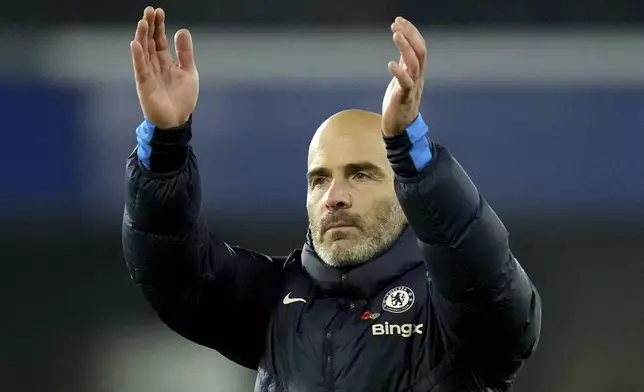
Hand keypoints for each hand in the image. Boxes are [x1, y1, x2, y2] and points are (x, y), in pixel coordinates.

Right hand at [131, 7, 198, 128]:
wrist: (177, 120)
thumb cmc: (182, 98)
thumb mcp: (189, 71)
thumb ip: (185, 52)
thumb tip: (182, 30)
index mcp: (165, 61)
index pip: (159, 39)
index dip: (159, 26)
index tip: (159, 11)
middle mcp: (154, 65)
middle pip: (149, 42)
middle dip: (149, 26)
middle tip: (149, 10)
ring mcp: (148, 74)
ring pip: (143, 52)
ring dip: (142, 37)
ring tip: (142, 22)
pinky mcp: (144, 85)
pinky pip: (140, 68)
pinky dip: (138, 57)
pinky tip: (136, 44)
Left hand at [381, 17, 426, 136]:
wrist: (400, 130)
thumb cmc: (399, 105)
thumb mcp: (401, 81)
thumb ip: (404, 65)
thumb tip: (401, 48)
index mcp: (417, 73)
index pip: (420, 48)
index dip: (411, 33)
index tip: (399, 21)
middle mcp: (418, 79)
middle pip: (420, 52)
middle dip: (410, 35)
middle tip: (397, 23)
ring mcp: (412, 89)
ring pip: (414, 65)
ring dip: (406, 48)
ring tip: (395, 34)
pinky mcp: (403, 99)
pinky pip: (405, 84)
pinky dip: (399, 73)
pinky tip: (391, 64)